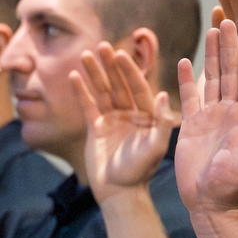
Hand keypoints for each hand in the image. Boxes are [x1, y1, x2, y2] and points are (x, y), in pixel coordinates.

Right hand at [71, 43, 177, 202]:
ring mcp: (113, 119)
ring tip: (85, 54)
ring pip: (103, 91)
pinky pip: (88, 105)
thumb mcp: (156, 147)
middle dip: (111, 66)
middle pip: (119, 84)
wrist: (120, 191)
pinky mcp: (95, 128)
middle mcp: (131, 113)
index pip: (139, 87)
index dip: (130, 71)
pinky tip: (74, 76)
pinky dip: (81, 91)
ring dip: (94, 73)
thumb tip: (163, 95)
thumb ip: (160, 122)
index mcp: (148, 115)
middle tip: (102, 46)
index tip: (121, 54)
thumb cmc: (141, 171)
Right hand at [175, 21, 237, 217]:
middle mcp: (230, 111)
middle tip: (231, 18)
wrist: (212, 203)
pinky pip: (189, 98)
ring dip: (212, 55)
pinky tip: (184, 61)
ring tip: (212, 29)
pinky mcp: (191, 126)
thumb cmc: (234, 184)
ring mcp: (210, 117)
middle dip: (231, 45)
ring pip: (211, 79)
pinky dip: (187, 80)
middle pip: (230, 71)